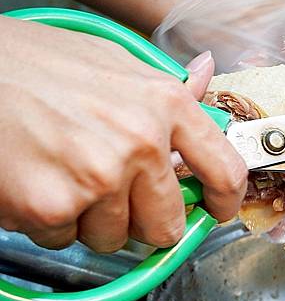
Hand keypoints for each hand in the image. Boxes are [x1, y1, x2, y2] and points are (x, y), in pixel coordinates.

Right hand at [0, 16, 246, 251]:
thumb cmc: (42, 64)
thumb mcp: (118, 62)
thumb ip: (169, 87)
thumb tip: (206, 77)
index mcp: (165, 104)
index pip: (224, 170)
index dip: (225, 201)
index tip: (217, 211)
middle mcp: (138, 143)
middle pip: (166, 225)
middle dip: (145, 221)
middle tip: (119, 196)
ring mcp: (96, 178)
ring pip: (113, 237)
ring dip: (94, 218)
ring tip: (69, 174)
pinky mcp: (51, 207)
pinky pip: (66, 238)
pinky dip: (54, 220)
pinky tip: (41, 181)